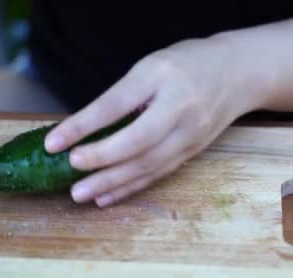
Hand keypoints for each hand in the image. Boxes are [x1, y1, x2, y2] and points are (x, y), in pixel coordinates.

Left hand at [44, 36, 263, 206]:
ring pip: (148, 165)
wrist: (239, 73)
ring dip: (111, 183)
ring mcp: (190, 134)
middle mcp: (179, 108)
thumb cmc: (187, 64)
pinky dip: (130, 188)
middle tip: (70, 169)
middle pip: (137, 142)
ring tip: (81, 194)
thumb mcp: (151, 66)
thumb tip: (84, 130)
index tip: (53, 142)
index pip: (114, 105)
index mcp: (161, 77)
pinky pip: (159, 174)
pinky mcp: (193, 151)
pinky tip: (107, 198)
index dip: (82, 126)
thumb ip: (123, 94)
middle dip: (100, 159)